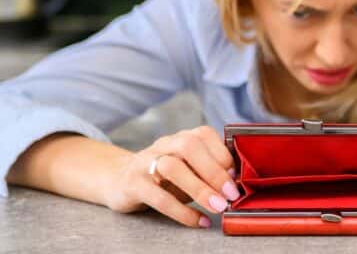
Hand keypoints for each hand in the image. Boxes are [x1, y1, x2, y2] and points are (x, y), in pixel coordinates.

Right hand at [101, 126, 239, 227]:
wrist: (119, 180)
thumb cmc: (163, 177)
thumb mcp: (188, 169)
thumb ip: (209, 171)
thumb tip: (235, 183)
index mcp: (180, 137)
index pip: (204, 135)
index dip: (224, 155)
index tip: (237, 177)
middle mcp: (163, 145)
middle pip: (189, 146)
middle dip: (214, 170)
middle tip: (231, 194)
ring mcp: (145, 162)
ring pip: (172, 167)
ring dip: (200, 189)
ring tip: (218, 207)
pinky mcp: (133, 184)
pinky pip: (158, 196)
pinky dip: (182, 211)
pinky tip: (198, 220)